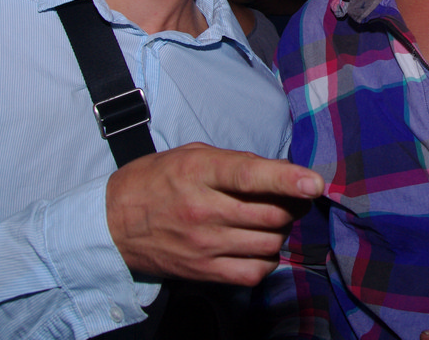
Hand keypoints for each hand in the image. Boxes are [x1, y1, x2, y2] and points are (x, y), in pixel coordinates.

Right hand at [105, 142, 323, 285]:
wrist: (113, 224)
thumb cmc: (156, 181)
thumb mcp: (191, 156)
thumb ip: (235, 163)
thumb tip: (280, 174)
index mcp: (198, 172)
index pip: (249, 175)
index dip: (286, 179)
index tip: (314, 183)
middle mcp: (203, 209)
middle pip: (270, 214)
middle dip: (291, 206)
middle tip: (288, 198)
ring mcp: (204, 245)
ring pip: (269, 243)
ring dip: (280, 232)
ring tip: (267, 221)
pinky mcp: (204, 272)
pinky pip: (254, 272)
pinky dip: (267, 259)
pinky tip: (258, 246)